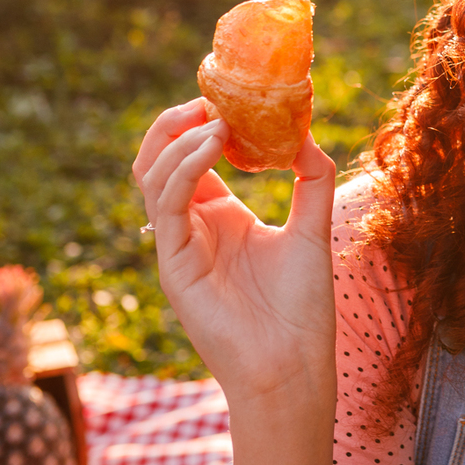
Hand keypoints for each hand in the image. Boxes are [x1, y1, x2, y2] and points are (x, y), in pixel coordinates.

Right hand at [133, 99, 336, 407]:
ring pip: (152, 175)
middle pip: (160, 159)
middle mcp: (193, 227)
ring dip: (180, 139)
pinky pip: (166, 204)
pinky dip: (184, 168)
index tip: (235, 97)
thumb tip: (306, 134)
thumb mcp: (311, 232)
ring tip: (216, 120)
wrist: (294, 367)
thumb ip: (311, 180)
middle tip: (212, 99)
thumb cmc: (301, 310)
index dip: (206, 123)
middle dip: (178, 122)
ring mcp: (178, 246)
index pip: (194, 157)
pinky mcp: (174, 265)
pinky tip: (212, 146)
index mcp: (221, 217)